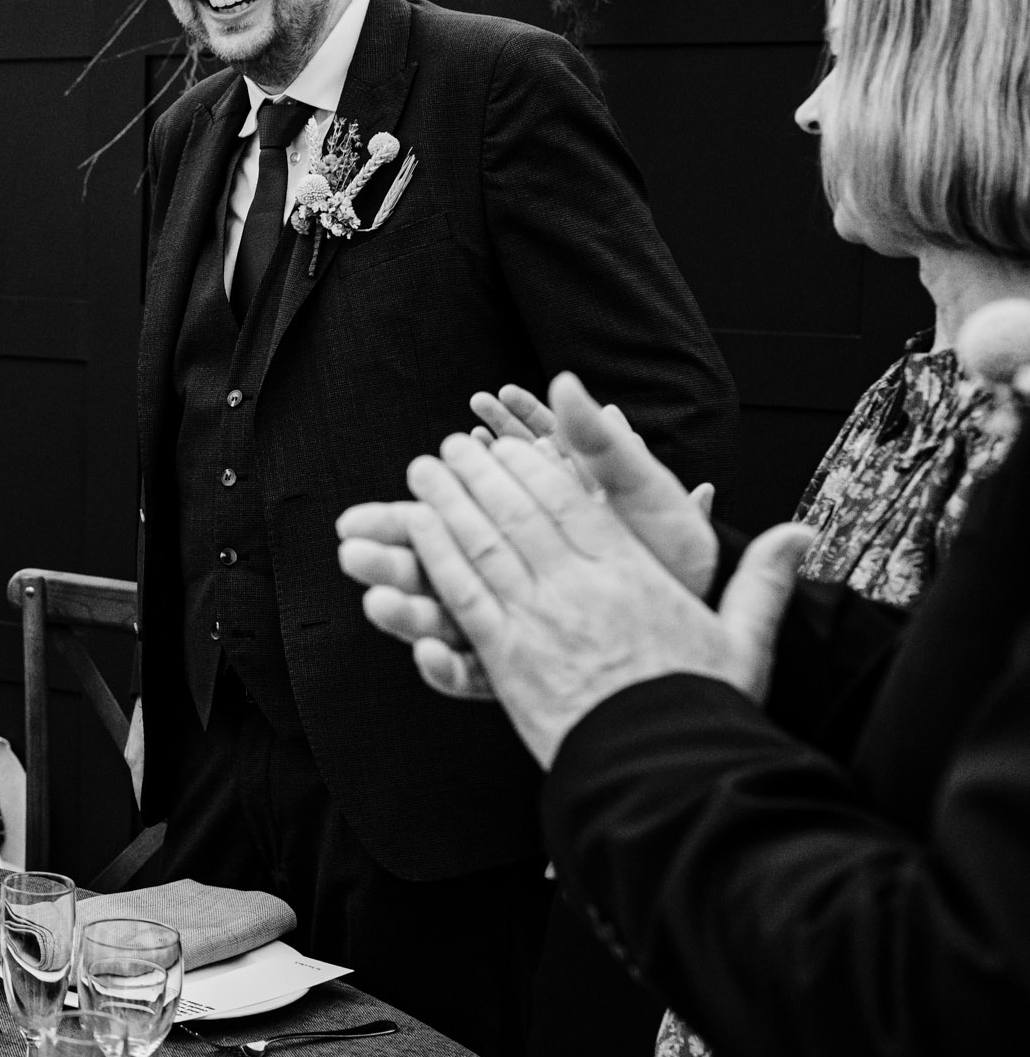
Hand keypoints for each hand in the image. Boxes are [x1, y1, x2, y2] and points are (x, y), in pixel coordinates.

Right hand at [336, 372, 721, 660]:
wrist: (706, 638)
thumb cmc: (677, 558)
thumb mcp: (642, 495)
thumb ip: (601, 447)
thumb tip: (566, 385)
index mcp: (535, 523)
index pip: (474, 494)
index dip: (430, 491)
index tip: (407, 469)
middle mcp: (515, 571)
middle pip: (442, 551)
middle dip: (395, 539)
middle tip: (350, 528)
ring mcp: (513, 621)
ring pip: (444, 610)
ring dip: (403, 603)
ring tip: (374, 597)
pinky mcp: (519, 671)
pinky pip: (473, 672)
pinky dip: (447, 668)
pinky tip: (429, 658)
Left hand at [394, 430, 812, 767]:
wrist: (665, 775)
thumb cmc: (705, 712)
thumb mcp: (745, 642)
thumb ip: (763, 581)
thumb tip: (805, 533)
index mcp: (632, 576)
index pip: (572, 503)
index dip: (533, 466)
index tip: (505, 443)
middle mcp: (579, 588)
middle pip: (518, 512)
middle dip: (480, 472)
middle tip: (450, 446)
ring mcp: (538, 621)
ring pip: (482, 543)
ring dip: (447, 502)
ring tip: (421, 471)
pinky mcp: (506, 659)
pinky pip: (463, 593)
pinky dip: (435, 554)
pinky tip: (415, 526)